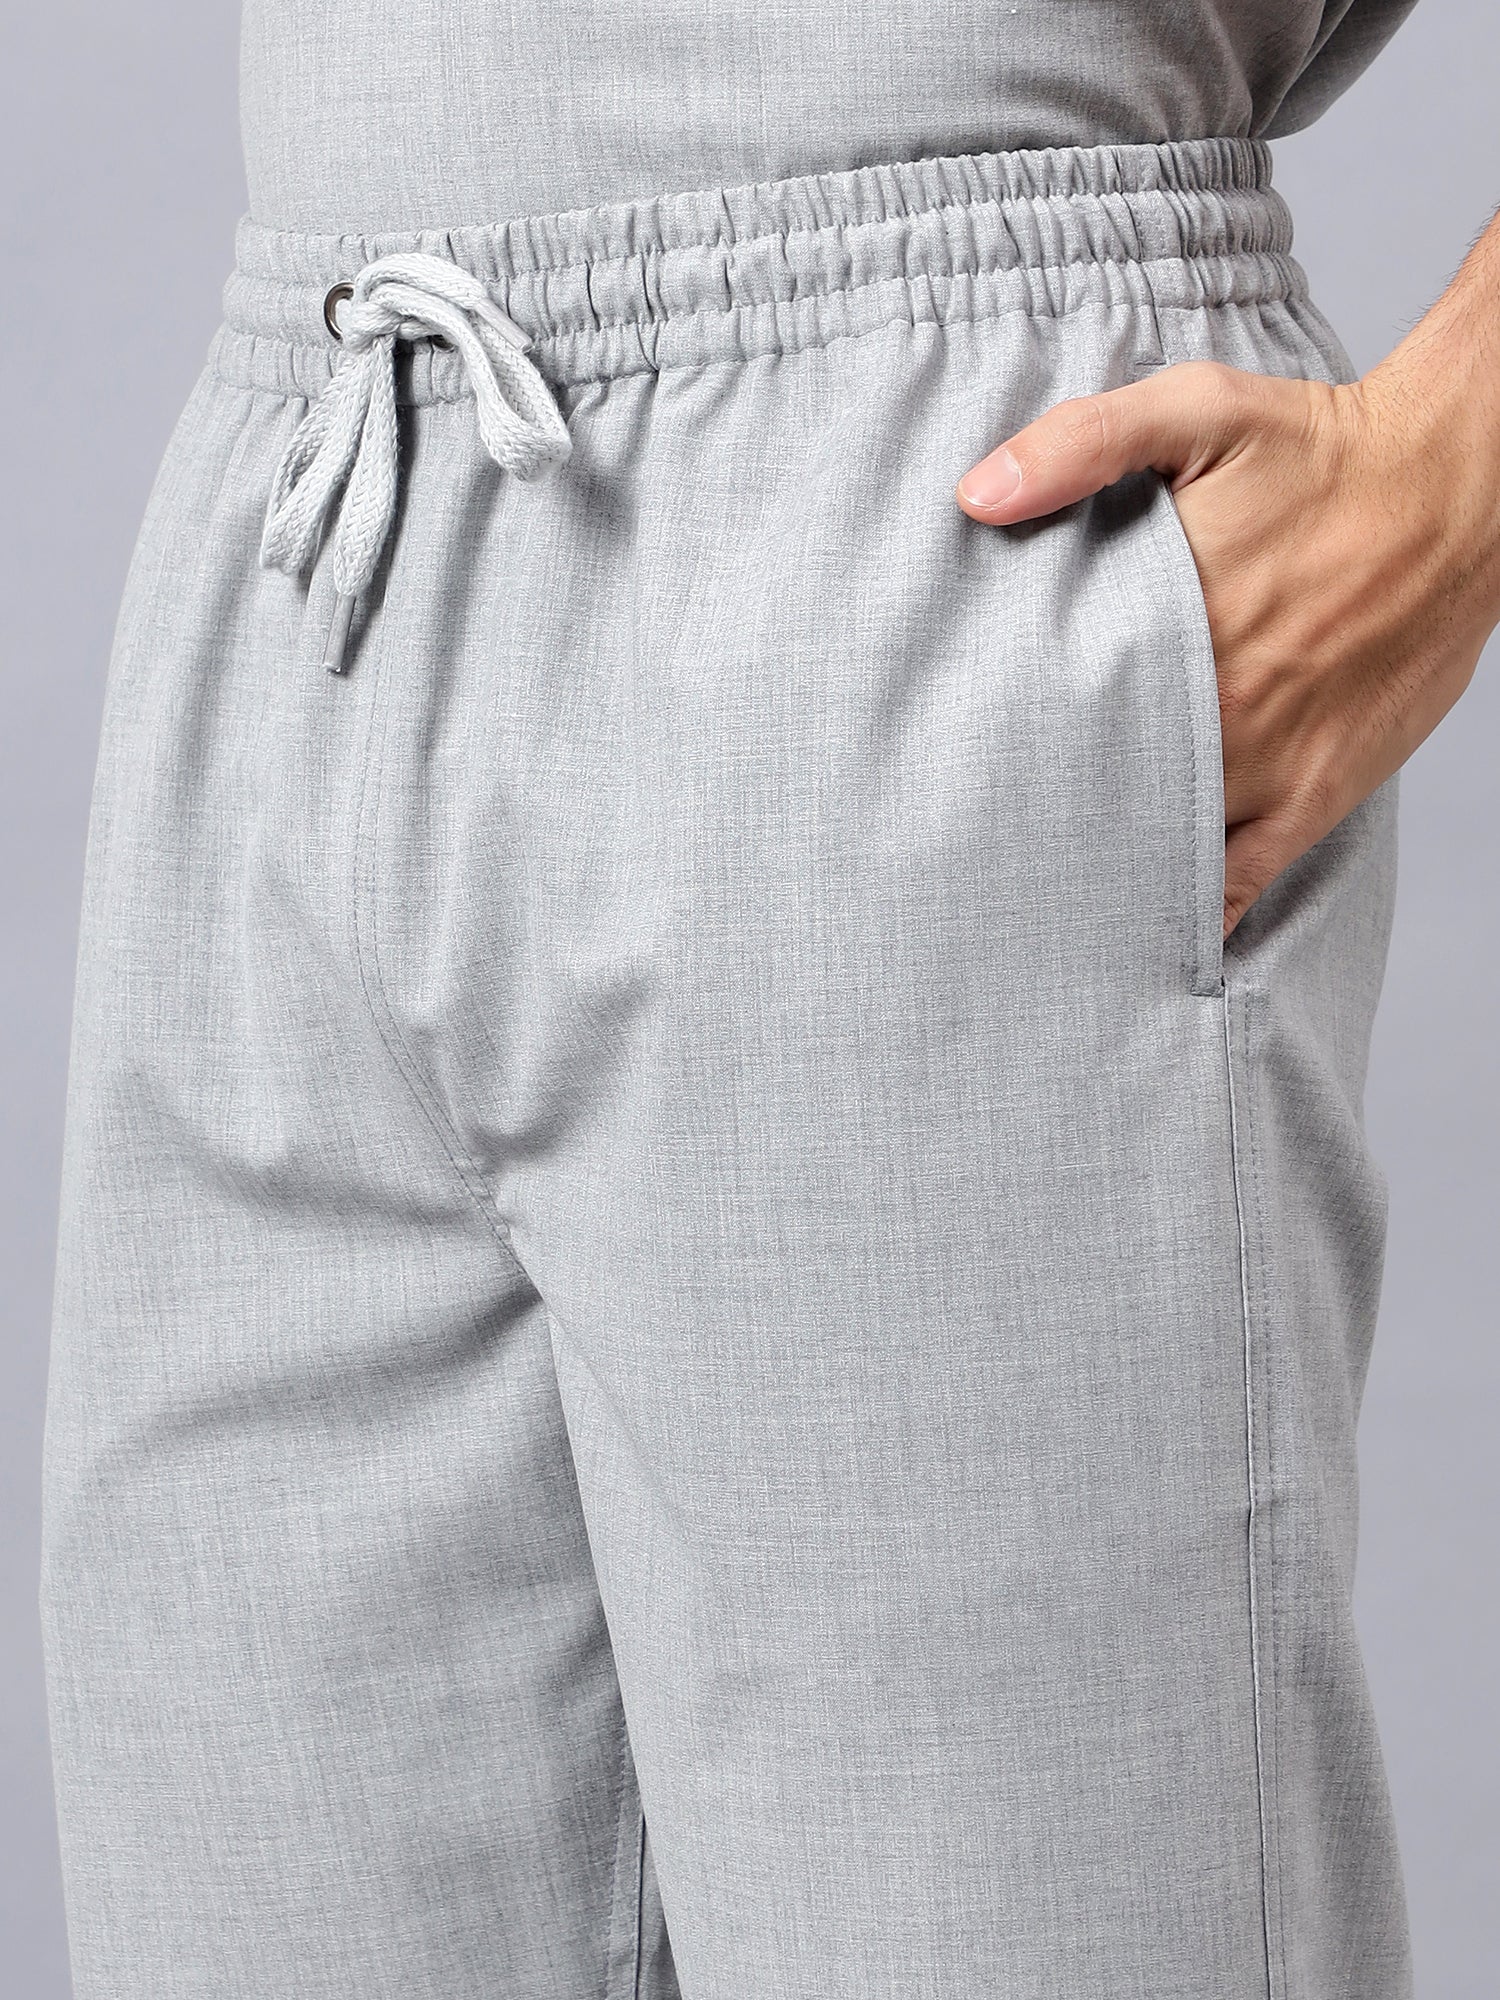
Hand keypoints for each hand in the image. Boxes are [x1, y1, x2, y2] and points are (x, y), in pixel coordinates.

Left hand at [955, 358, 1499, 937]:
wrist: (1461, 490)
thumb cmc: (1322, 448)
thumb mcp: (1198, 413)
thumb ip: (1081, 443)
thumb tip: (978, 493)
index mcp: (1172, 627)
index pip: (1052, 715)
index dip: (993, 752)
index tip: (940, 776)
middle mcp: (1218, 711)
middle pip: (1097, 792)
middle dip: (1035, 826)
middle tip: (968, 862)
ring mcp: (1271, 762)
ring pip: (1161, 847)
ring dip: (1101, 876)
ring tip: (1035, 916)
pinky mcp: (1318, 792)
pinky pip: (1245, 878)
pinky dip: (1194, 916)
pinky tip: (1142, 944)